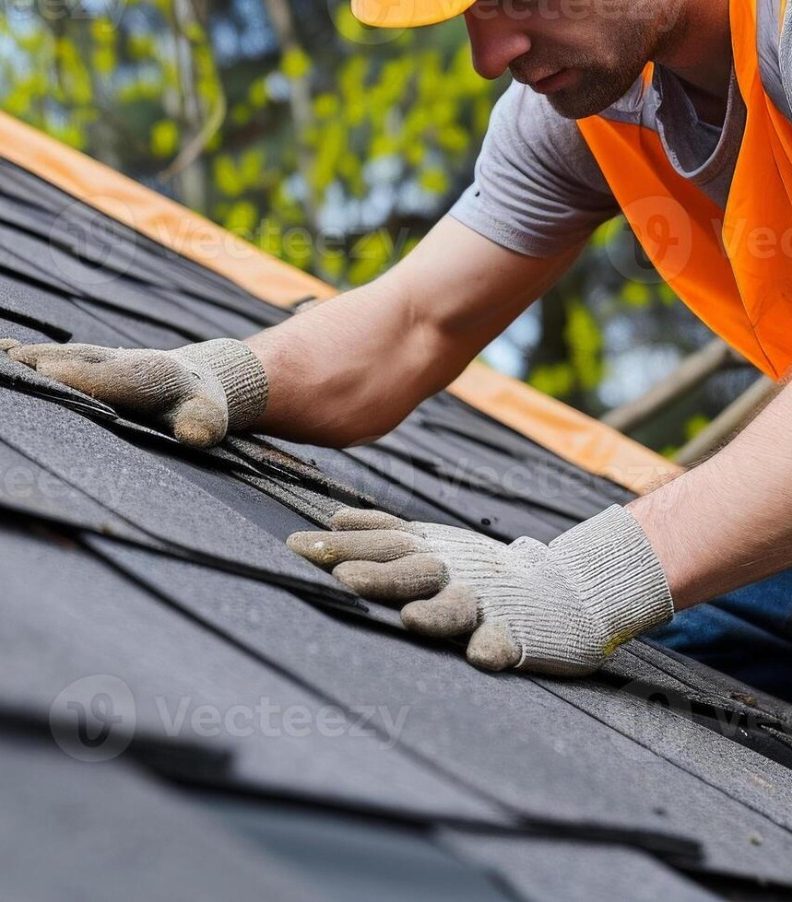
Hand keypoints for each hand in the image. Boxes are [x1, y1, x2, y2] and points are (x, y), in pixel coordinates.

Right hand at [4, 338, 267, 447]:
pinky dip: (29, 354)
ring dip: (30, 358)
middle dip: (45, 364)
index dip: (84, 374)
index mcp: (151, 373)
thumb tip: (197, 436)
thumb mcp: (211, 418)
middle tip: (10, 366)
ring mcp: (100, 357)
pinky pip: (55, 356)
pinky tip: (2, 352)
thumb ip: (203, 425)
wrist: (196, 378)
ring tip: (0, 358)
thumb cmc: (200, 407)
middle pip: (78, 360)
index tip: (51, 370)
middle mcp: (120, 359)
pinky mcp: (85, 360)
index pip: (115, 376)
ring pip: (62, 355)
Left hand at [288, 505, 673, 675]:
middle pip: (413, 571)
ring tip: (411, 620)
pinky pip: (506, 643)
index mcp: (431, 552)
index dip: (343, 544)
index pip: (383, 543)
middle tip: (341, 576)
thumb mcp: (433, 543)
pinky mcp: (518, 635)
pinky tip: (482, 656)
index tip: (296, 547)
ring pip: (457, 607)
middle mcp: (454, 573)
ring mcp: (486, 604)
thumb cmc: (481, 571)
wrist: (561, 591)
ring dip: (436, 612)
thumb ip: (384, 533)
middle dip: (378, 573)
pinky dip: (495, 647)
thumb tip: (334, 517)